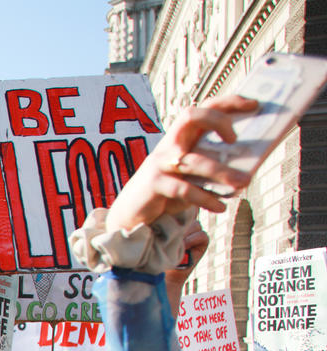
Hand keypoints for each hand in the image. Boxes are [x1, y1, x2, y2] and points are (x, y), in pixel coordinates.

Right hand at [104, 95, 257, 233]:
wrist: (131, 213)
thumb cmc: (166, 191)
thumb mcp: (190, 174)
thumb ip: (211, 164)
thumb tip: (250, 166)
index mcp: (180, 138)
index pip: (203, 108)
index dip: (228, 102)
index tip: (254, 104)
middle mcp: (169, 145)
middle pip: (191, 116)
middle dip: (218, 121)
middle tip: (235, 139)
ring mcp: (160, 164)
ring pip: (193, 161)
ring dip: (222, 172)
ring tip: (244, 183)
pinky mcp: (154, 185)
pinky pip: (184, 189)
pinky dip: (206, 199)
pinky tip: (220, 207)